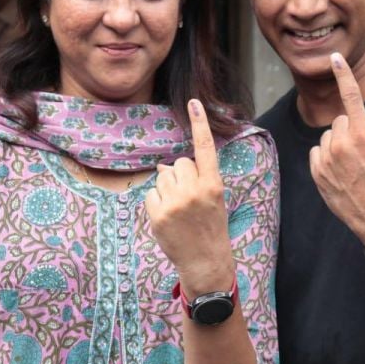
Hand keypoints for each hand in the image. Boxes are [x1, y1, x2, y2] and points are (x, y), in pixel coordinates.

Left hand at [145, 99, 233, 291]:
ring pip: (163, 177)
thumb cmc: (210, 227)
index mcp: (214, 185)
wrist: (206, 261)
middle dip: (180, 176)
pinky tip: (168, 218)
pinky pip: (150, 194)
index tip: (193, 102)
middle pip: (178, 163)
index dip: (199, 124)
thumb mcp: (213, 200)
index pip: (205, 149)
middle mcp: (195, 191)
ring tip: (179, 210)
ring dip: (167, 189)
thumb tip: (164, 166)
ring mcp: (176, 203)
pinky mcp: (159, 215)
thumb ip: (195, 179)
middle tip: (189, 199)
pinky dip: (156, 203)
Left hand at [309, 52, 364, 247]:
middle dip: (350, 131)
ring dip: (337, 145)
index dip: (343, 75)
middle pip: (340, 121)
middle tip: (362, 152)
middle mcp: (342, 143)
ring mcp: (327, 159)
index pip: (352, 97)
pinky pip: (318, 152)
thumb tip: (360, 124)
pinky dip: (327, 159)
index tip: (335, 58)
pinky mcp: (317, 172)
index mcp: (364, 133)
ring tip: (351, 165)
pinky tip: (340, 173)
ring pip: (328, 137)